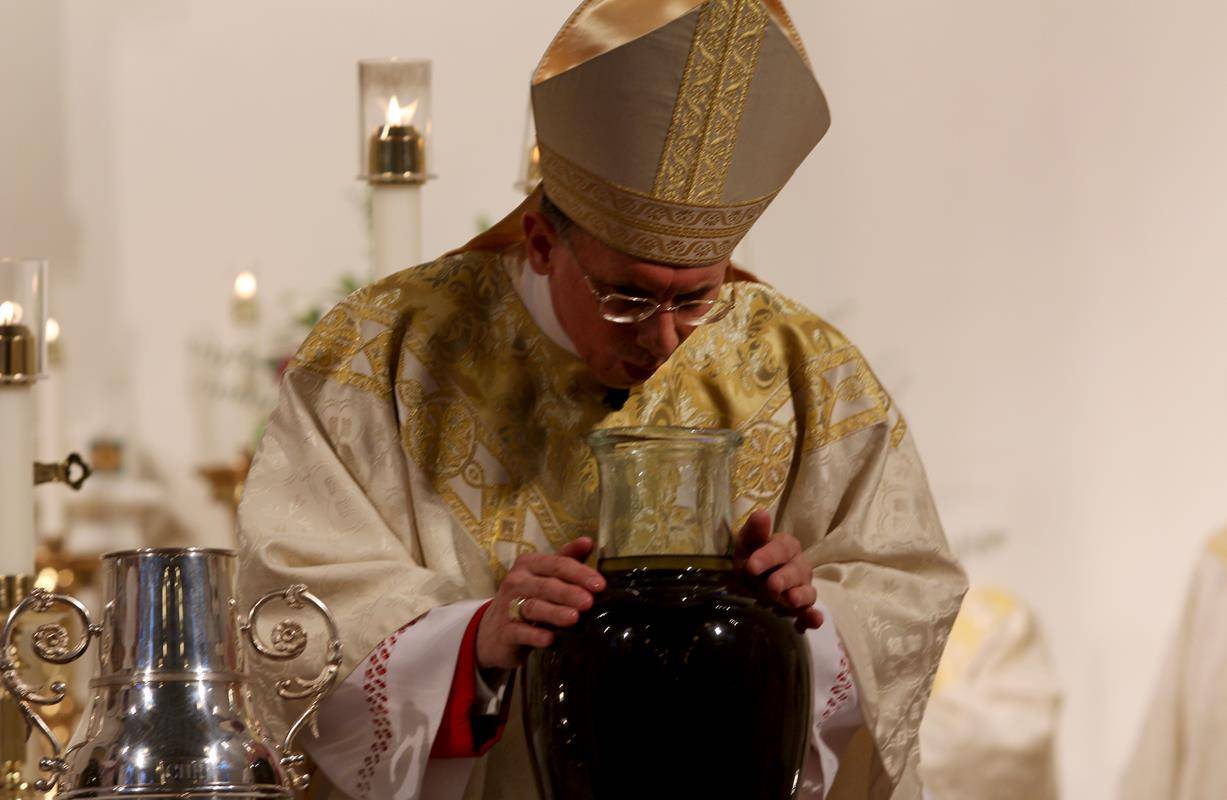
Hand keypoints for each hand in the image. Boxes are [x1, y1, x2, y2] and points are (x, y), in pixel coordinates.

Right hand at [476, 537, 606, 669]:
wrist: (494, 631)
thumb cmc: (527, 598)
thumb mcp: (544, 576)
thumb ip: (566, 559)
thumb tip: (588, 541)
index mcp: (529, 564)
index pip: (557, 564)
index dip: (579, 573)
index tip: (600, 585)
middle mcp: (516, 581)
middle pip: (546, 585)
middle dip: (568, 593)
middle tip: (588, 602)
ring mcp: (507, 606)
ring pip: (533, 607)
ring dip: (554, 612)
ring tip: (573, 618)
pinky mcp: (504, 631)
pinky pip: (520, 632)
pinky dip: (535, 635)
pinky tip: (550, 639)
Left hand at [736, 510, 823, 630]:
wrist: (749, 578)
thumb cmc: (750, 556)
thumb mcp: (747, 542)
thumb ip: (755, 531)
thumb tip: (762, 513)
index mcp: (787, 547)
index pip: (782, 549)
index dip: (768, 557)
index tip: (751, 566)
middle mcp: (799, 566)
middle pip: (796, 571)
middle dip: (785, 578)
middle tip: (771, 586)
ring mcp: (802, 588)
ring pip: (808, 591)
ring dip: (802, 596)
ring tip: (791, 601)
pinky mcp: (801, 608)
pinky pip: (810, 613)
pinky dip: (813, 618)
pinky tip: (812, 623)